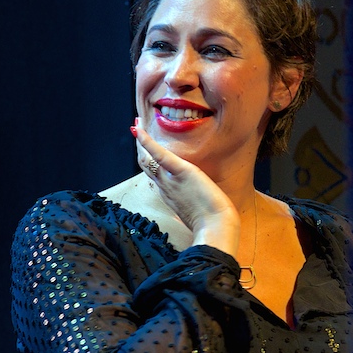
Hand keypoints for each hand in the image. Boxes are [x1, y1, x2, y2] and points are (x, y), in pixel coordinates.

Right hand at [132, 118, 239, 255]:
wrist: (216, 228)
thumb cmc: (212, 224)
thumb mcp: (198, 212)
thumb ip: (192, 203)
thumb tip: (195, 200)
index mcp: (170, 196)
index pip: (155, 175)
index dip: (148, 161)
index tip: (144, 150)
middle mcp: (165, 187)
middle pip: (146, 165)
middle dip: (140, 147)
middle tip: (135, 130)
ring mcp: (170, 180)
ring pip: (148, 159)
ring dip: (141, 140)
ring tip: (136, 124)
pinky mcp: (181, 172)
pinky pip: (160, 155)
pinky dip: (147, 142)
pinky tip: (139, 130)